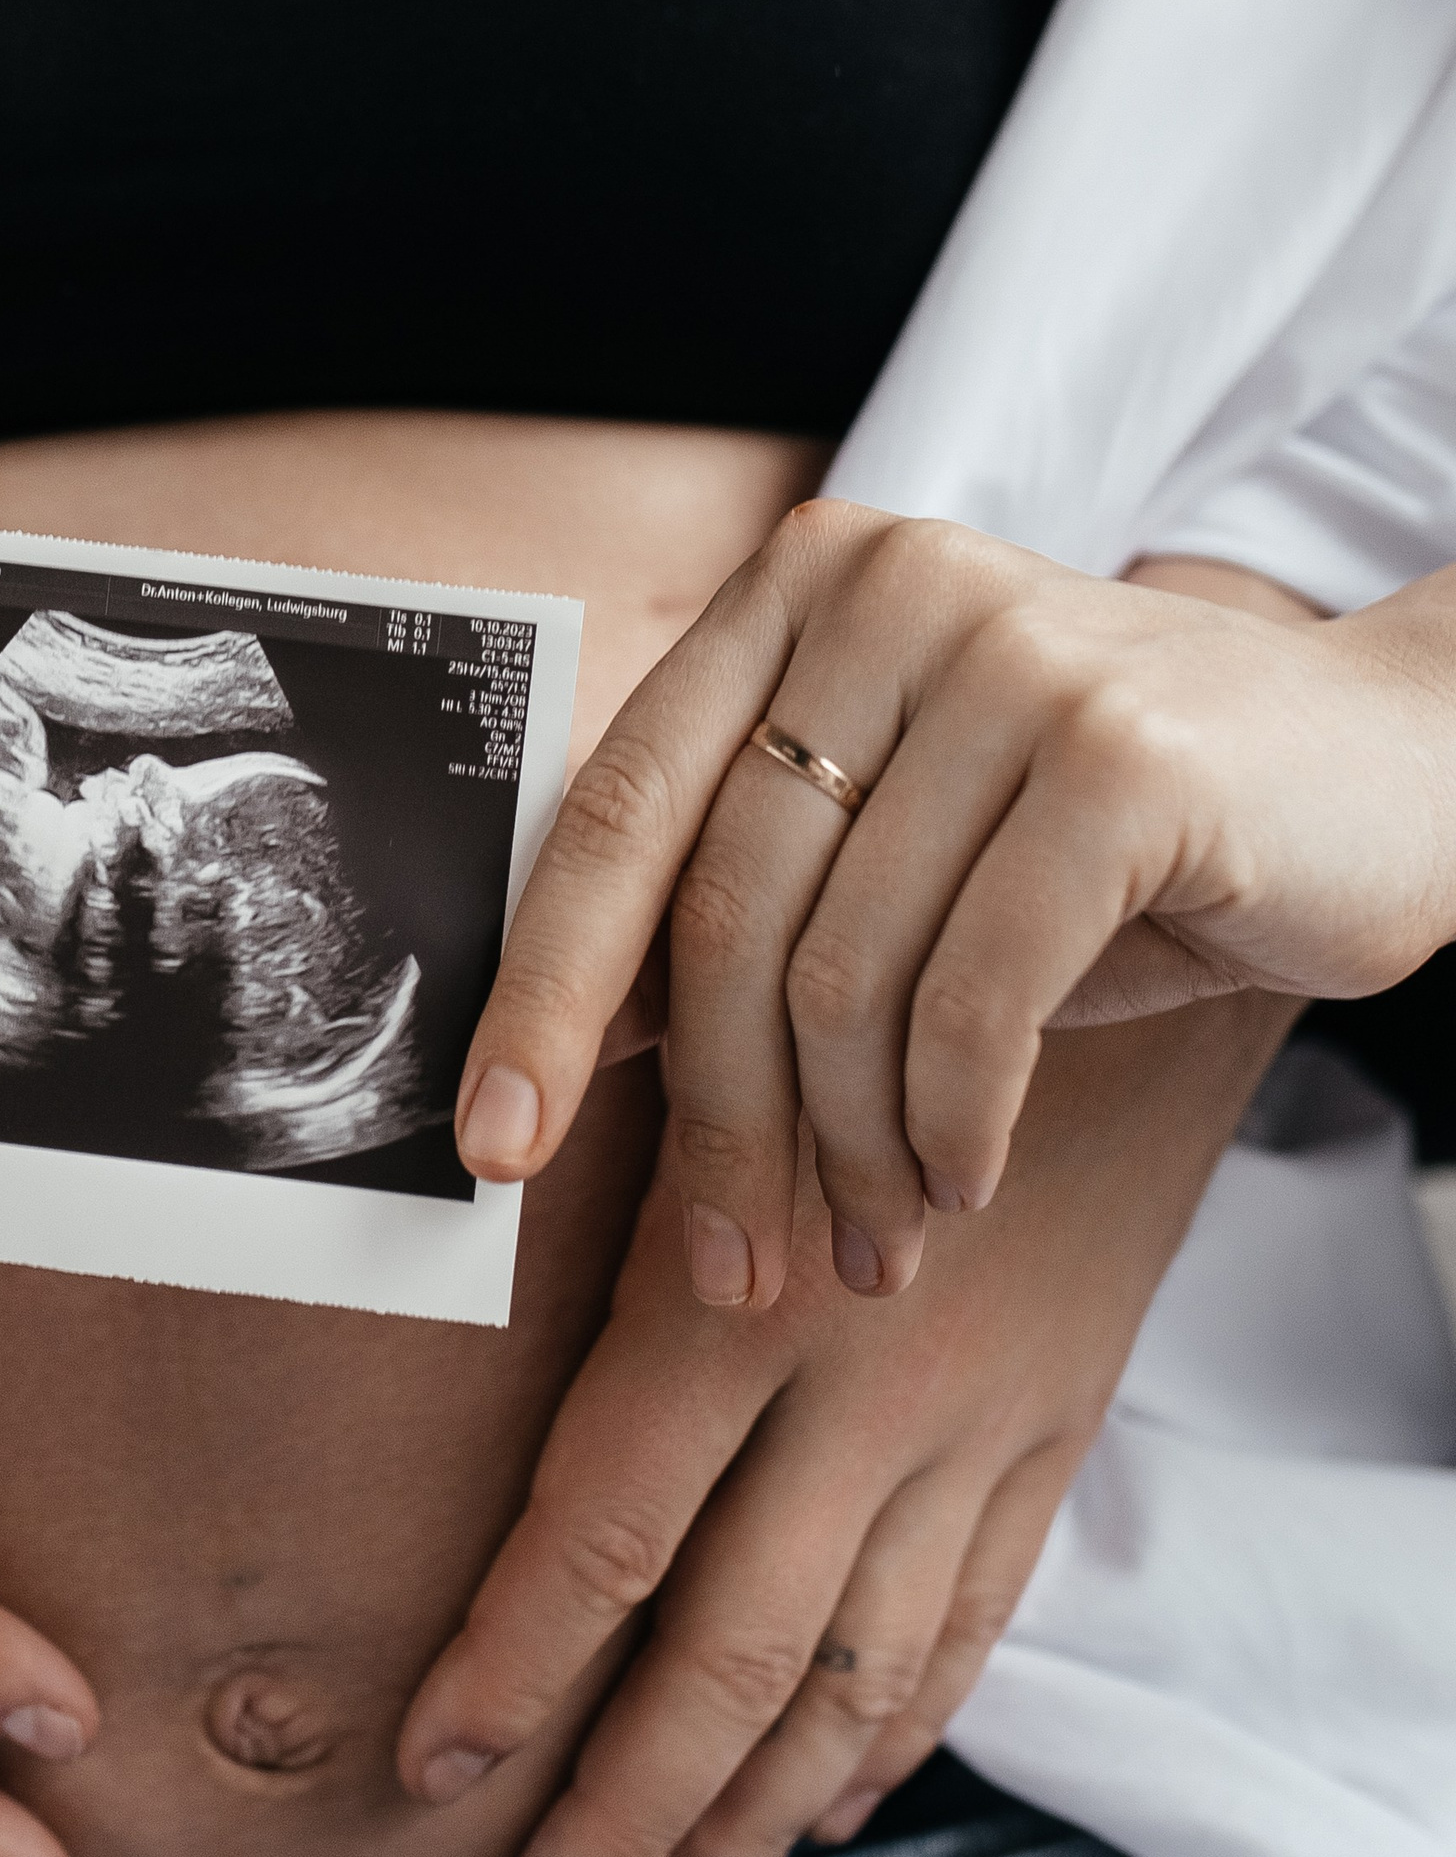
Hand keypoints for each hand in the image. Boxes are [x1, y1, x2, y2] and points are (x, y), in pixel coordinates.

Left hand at [403, 992, 1293, 1856]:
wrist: (1131, 949)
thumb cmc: (855, 976)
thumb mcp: (704, 1055)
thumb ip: (585, 1173)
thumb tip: (413, 1227)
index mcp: (741, 1295)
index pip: (601, 1532)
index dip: (509, 1669)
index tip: (424, 1768)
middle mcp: (861, 1390)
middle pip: (725, 1657)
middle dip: (620, 1810)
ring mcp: (975, 1433)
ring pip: (851, 1686)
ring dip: (749, 1821)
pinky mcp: (1052, 1439)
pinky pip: (968, 1632)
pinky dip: (893, 1741)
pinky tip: (827, 1816)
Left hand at [455, 505, 1455, 1301]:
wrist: (1394, 771)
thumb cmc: (1117, 832)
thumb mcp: (907, 844)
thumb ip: (748, 903)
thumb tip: (567, 1052)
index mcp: (800, 590)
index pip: (619, 810)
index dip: (540, 990)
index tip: (491, 1146)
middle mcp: (889, 592)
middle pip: (724, 916)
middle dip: (715, 1129)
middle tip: (731, 1267)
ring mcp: (1010, 657)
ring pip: (843, 978)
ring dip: (847, 1156)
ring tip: (872, 1246)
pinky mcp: (1123, 755)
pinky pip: (973, 1002)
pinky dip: (951, 1127)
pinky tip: (962, 1185)